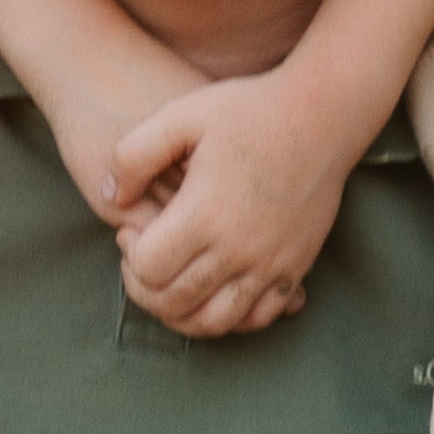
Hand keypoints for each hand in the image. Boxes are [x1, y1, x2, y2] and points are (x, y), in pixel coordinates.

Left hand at [109, 68, 357, 336]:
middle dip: (144, 289)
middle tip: (142, 259)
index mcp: (205, 214)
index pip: (148, 268)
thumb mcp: (181, 117)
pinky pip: (258, 318)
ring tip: (171, 283)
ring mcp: (271, 263)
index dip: (127, 256)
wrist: (323, 114)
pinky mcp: (295, 267)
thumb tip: (109, 198)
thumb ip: (132, 157)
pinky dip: (229, 318)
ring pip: (214, 322)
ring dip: (181, 314)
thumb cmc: (249, 111)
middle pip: (175, 303)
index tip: (130, 232)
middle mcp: (239, 249)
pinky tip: (213, 292)